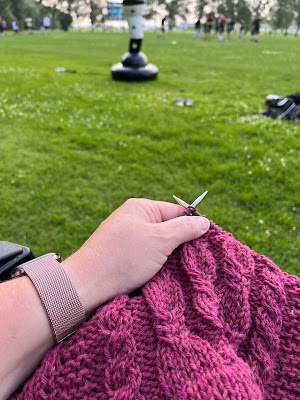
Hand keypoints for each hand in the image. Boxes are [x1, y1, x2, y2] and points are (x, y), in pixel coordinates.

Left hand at [62, 198, 209, 314]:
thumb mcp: (160, 239)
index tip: (208, 242)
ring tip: (182, 269)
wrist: (88, 285)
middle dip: (182, 243)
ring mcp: (128, 238)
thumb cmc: (123, 258)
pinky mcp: (124, 256)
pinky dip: (157, 264)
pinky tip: (165, 274)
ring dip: (170, 257)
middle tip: (197, 259)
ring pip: (160, 245)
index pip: (177, 211)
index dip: (193, 225)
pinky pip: (148, 256)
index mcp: (141, 207)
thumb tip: (205, 222)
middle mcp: (133, 220)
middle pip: (168, 228)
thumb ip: (185, 228)